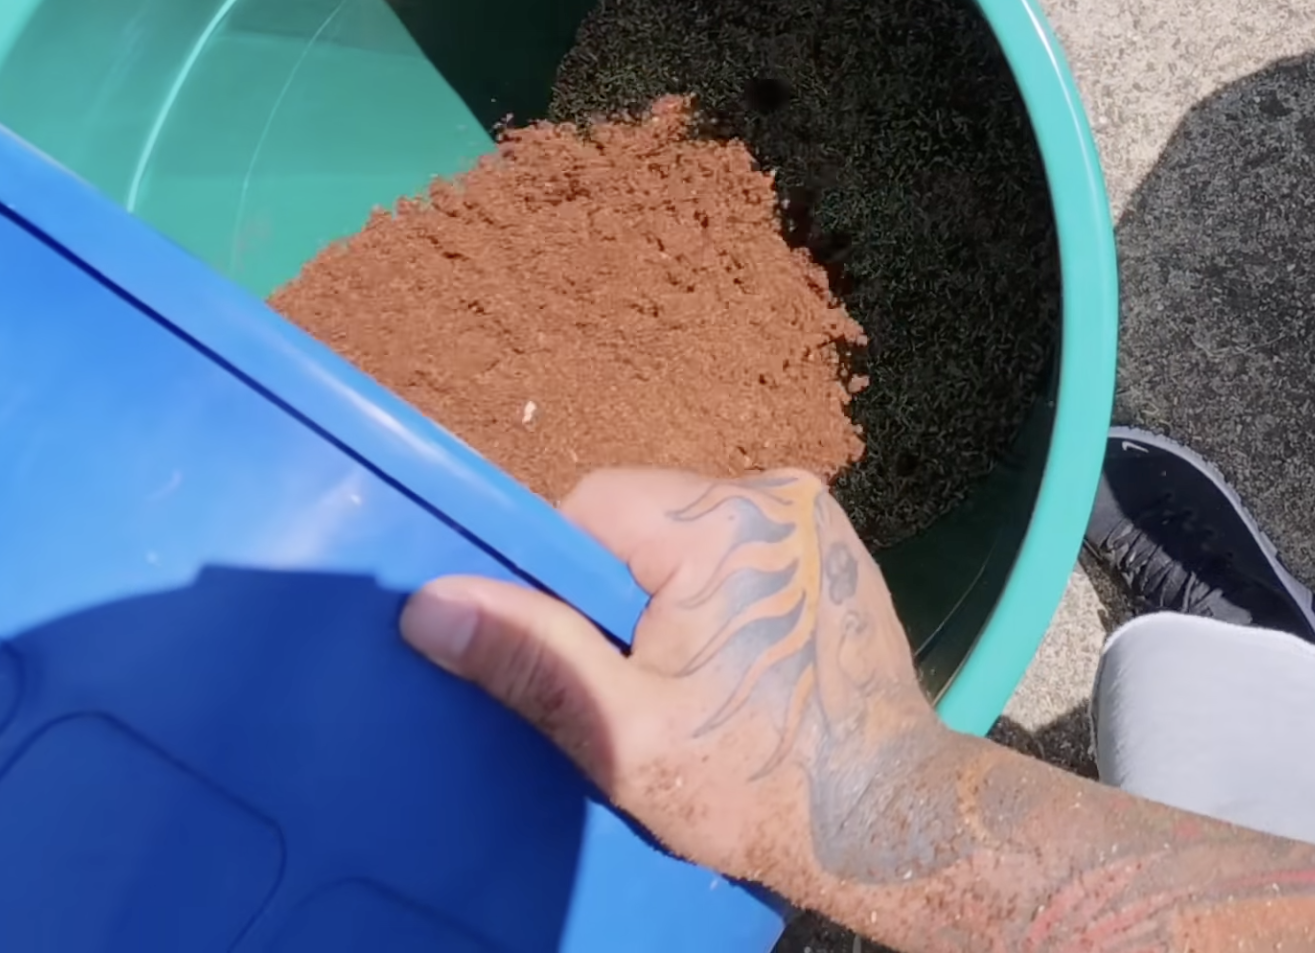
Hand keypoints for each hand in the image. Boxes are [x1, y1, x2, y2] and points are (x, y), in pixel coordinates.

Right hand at [400, 468, 947, 900]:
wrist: (884, 820)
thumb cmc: (759, 785)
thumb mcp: (624, 734)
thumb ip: (532, 658)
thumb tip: (430, 605)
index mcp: (724, 523)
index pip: (587, 508)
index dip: (554, 580)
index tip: (566, 655)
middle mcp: (777, 494)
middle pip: (636, 519)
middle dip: (611, 594)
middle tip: (625, 683)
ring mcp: (813, 518)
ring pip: (681, 536)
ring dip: (659, 597)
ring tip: (679, 683)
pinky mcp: (830, 549)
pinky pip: (732, 551)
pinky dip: (709, 598)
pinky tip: (724, 670)